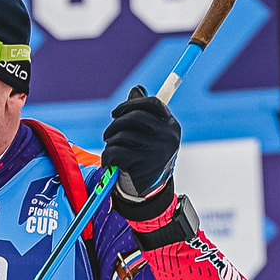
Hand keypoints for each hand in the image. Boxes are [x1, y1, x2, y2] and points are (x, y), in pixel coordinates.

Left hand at [102, 85, 180, 199]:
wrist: (150, 190)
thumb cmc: (147, 155)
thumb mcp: (151, 134)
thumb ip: (143, 112)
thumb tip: (136, 89)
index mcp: (171, 126)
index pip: (152, 103)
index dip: (130, 104)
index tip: (116, 113)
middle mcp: (167, 137)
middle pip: (135, 118)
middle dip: (115, 124)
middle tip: (108, 134)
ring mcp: (156, 151)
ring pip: (122, 136)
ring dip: (111, 143)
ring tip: (113, 150)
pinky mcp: (142, 166)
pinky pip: (115, 152)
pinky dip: (108, 156)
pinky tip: (110, 161)